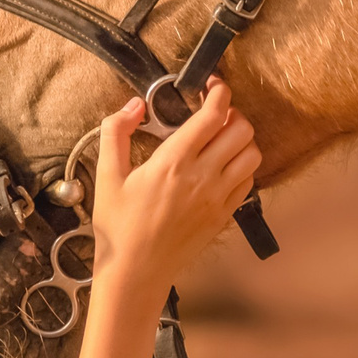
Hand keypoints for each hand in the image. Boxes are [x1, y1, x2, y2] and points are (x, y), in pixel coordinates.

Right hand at [77, 78, 259, 357]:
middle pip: (242, 129)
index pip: (213, 114)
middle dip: (232, 113)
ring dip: (241, 140)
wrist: (135, 272)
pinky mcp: (224, 216)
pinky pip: (249, 181)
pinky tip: (222, 167)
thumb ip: (116, 131)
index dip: (219, 91)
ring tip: (221, 139)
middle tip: (214, 114)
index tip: (211, 85)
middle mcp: (202, 177)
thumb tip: (136, 104)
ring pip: (252, 154)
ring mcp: (218, 198)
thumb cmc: (118, 225)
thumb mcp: (106, 175)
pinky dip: (242, 166)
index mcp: (173, 162)